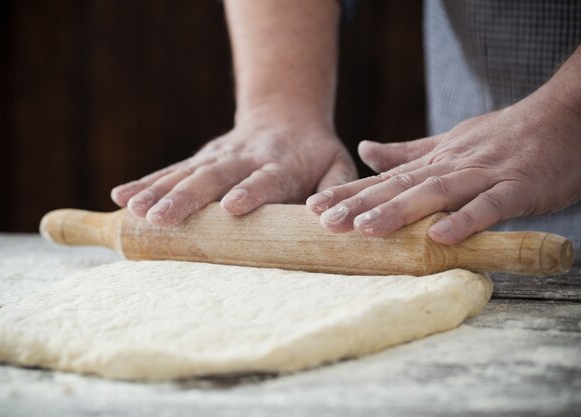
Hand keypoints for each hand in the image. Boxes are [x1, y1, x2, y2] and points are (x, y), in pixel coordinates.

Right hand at [112, 120, 355, 225]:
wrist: (285, 116)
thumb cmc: (314, 153)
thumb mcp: (337, 164)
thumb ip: (338, 188)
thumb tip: (329, 218)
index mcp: (281, 165)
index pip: (265, 179)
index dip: (251, 192)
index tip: (232, 207)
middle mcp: (244, 159)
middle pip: (213, 177)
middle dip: (185, 197)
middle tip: (160, 218)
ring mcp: (217, 157)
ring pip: (185, 173)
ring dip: (158, 191)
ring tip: (133, 210)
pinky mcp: (200, 159)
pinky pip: (170, 170)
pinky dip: (146, 182)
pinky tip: (120, 196)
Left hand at [306, 92, 580, 243]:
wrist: (563, 118)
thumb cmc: (505, 137)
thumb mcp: (449, 142)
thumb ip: (407, 151)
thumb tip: (365, 149)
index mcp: (434, 161)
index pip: (384, 179)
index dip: (349, 193)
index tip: (313, 207)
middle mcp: (451, 167)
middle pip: (400, 187)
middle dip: (360, 205)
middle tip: (325, 223)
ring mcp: (483, 176)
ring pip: (435, 193)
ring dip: (399, 211)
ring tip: (365, 230)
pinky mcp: (517, 188)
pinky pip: (490, 206)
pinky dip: (466, 220)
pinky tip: (440, 237)